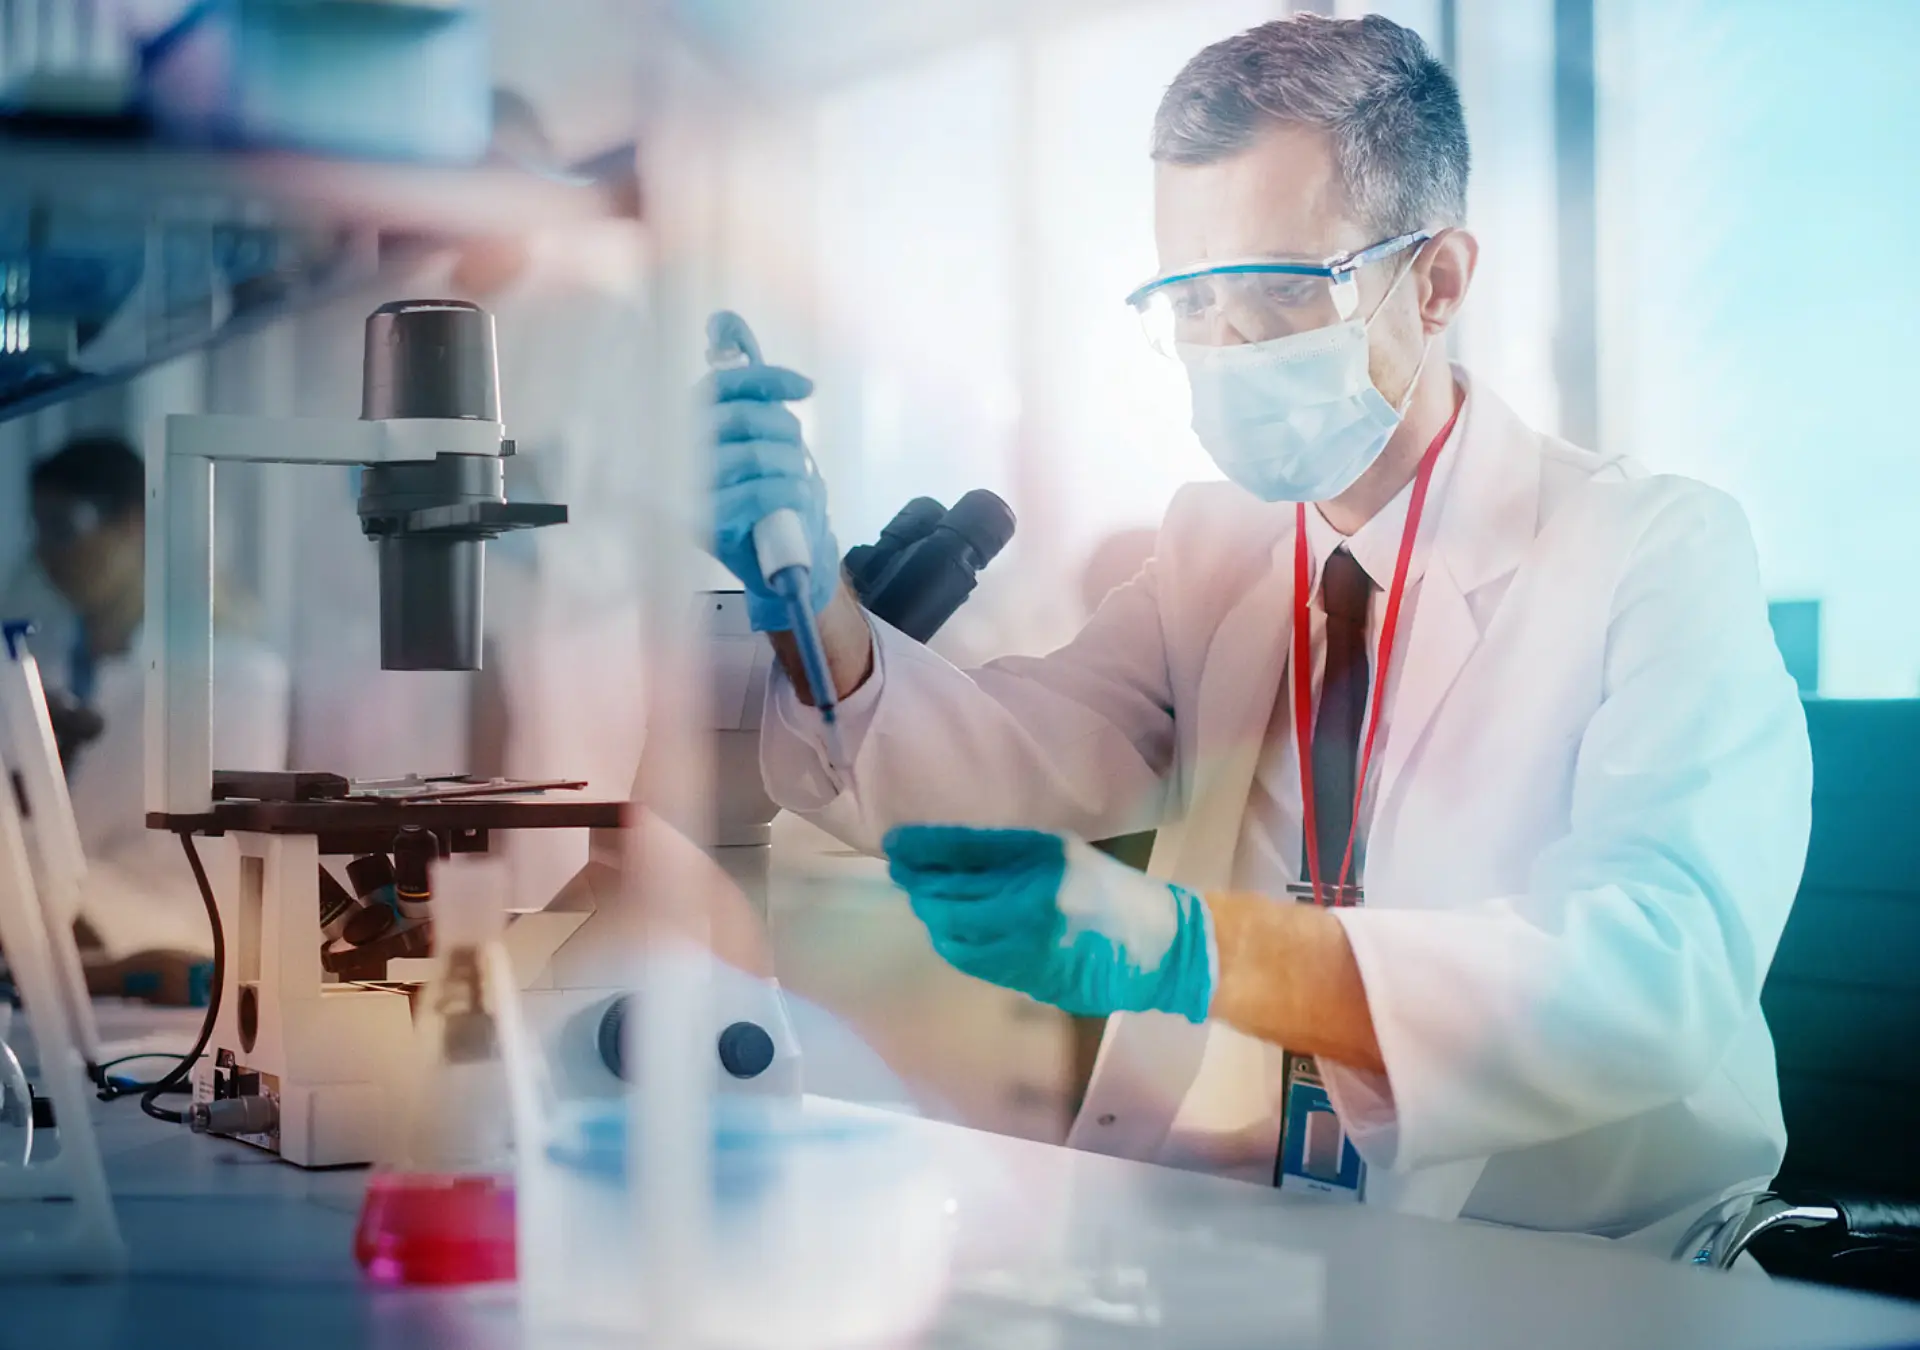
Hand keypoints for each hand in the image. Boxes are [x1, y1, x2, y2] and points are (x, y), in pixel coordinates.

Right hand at [705, 311, 839, 632]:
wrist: (781, 560)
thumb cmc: (770, 492)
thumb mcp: (761, 435)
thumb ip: (747, 385)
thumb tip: (722, 322)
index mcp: (686, 426)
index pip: (720, 386)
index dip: (766, 378)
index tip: (806, 388)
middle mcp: (677, 456)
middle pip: (743, 418)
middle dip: (786, 431)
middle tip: (798, 453)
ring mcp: (689, 491)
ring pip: (758, 455)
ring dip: (793, 467)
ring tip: (796, 484)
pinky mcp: (707, 525)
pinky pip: (761, 492)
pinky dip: (790, 493)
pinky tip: (794, 503)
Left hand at [883, 825, 1214, 1022]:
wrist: (1159, 946)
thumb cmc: (1109, 889)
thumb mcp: (1063, 853)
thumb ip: (1008, 853)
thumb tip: (944, 855)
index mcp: (1041, 859)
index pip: (961, 849)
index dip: (920, 848)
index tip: (896, 844)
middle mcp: (1028, 901)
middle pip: (948, 894)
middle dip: (920, 884)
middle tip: (906, 875)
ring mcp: (1026, 945)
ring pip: (952, 933)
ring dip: (933, 917)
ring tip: (929, 904)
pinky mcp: (1027, 978)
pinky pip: (972, 961)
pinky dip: (955, 944)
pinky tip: (954, 934)